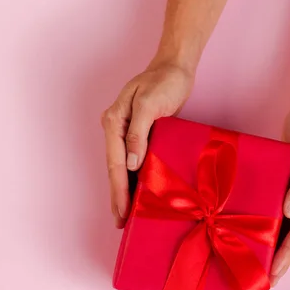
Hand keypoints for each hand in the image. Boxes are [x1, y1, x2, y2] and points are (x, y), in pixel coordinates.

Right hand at [101, 62, 194, 227]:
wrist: (175, 67)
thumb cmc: (165, 81)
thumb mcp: (151, 104)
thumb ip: (137, 133)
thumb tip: (131, 163)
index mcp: (114, 122)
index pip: (115, 163)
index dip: (118, 189)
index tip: (121, 211)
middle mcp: (115, 129)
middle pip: (115, 169)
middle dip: (118, 196)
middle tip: (120, 222)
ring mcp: (126, 133)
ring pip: (123, 168)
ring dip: (124, 191)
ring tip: (126, 216)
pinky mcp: (139, 135)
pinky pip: (134, 162)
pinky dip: (135, 179)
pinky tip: (138, 194)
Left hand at [270, 106, 289, 285]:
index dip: (288, 253)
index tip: (274, 272)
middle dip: (281, 259)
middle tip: (265, 282)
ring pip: (287, 229)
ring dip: (274, 247)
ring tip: (259, 269)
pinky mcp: (289, 190)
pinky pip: (279, 214)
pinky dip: (269, 228)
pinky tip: (255, 241)